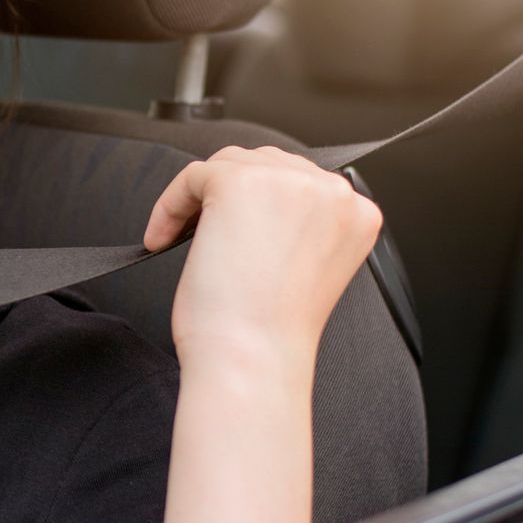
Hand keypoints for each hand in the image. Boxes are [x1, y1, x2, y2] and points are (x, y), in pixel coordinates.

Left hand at [143, 146, 381, 376]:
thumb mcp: (308, 266)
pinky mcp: (238, 182)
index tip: (235, 231)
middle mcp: (332, 191)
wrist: (252, 358)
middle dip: (230, 198)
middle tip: (205, 236)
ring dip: (202, 200)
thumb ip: (301, 225)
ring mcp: (288, 181)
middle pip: (267, 164)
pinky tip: (164, 238)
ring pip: (229, 165)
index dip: (261, 205)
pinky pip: (192, 176)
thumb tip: (260, 203)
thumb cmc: (272, 331)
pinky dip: (170, 205)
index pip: (303, 183)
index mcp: (358, 214)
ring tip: (184, 239)